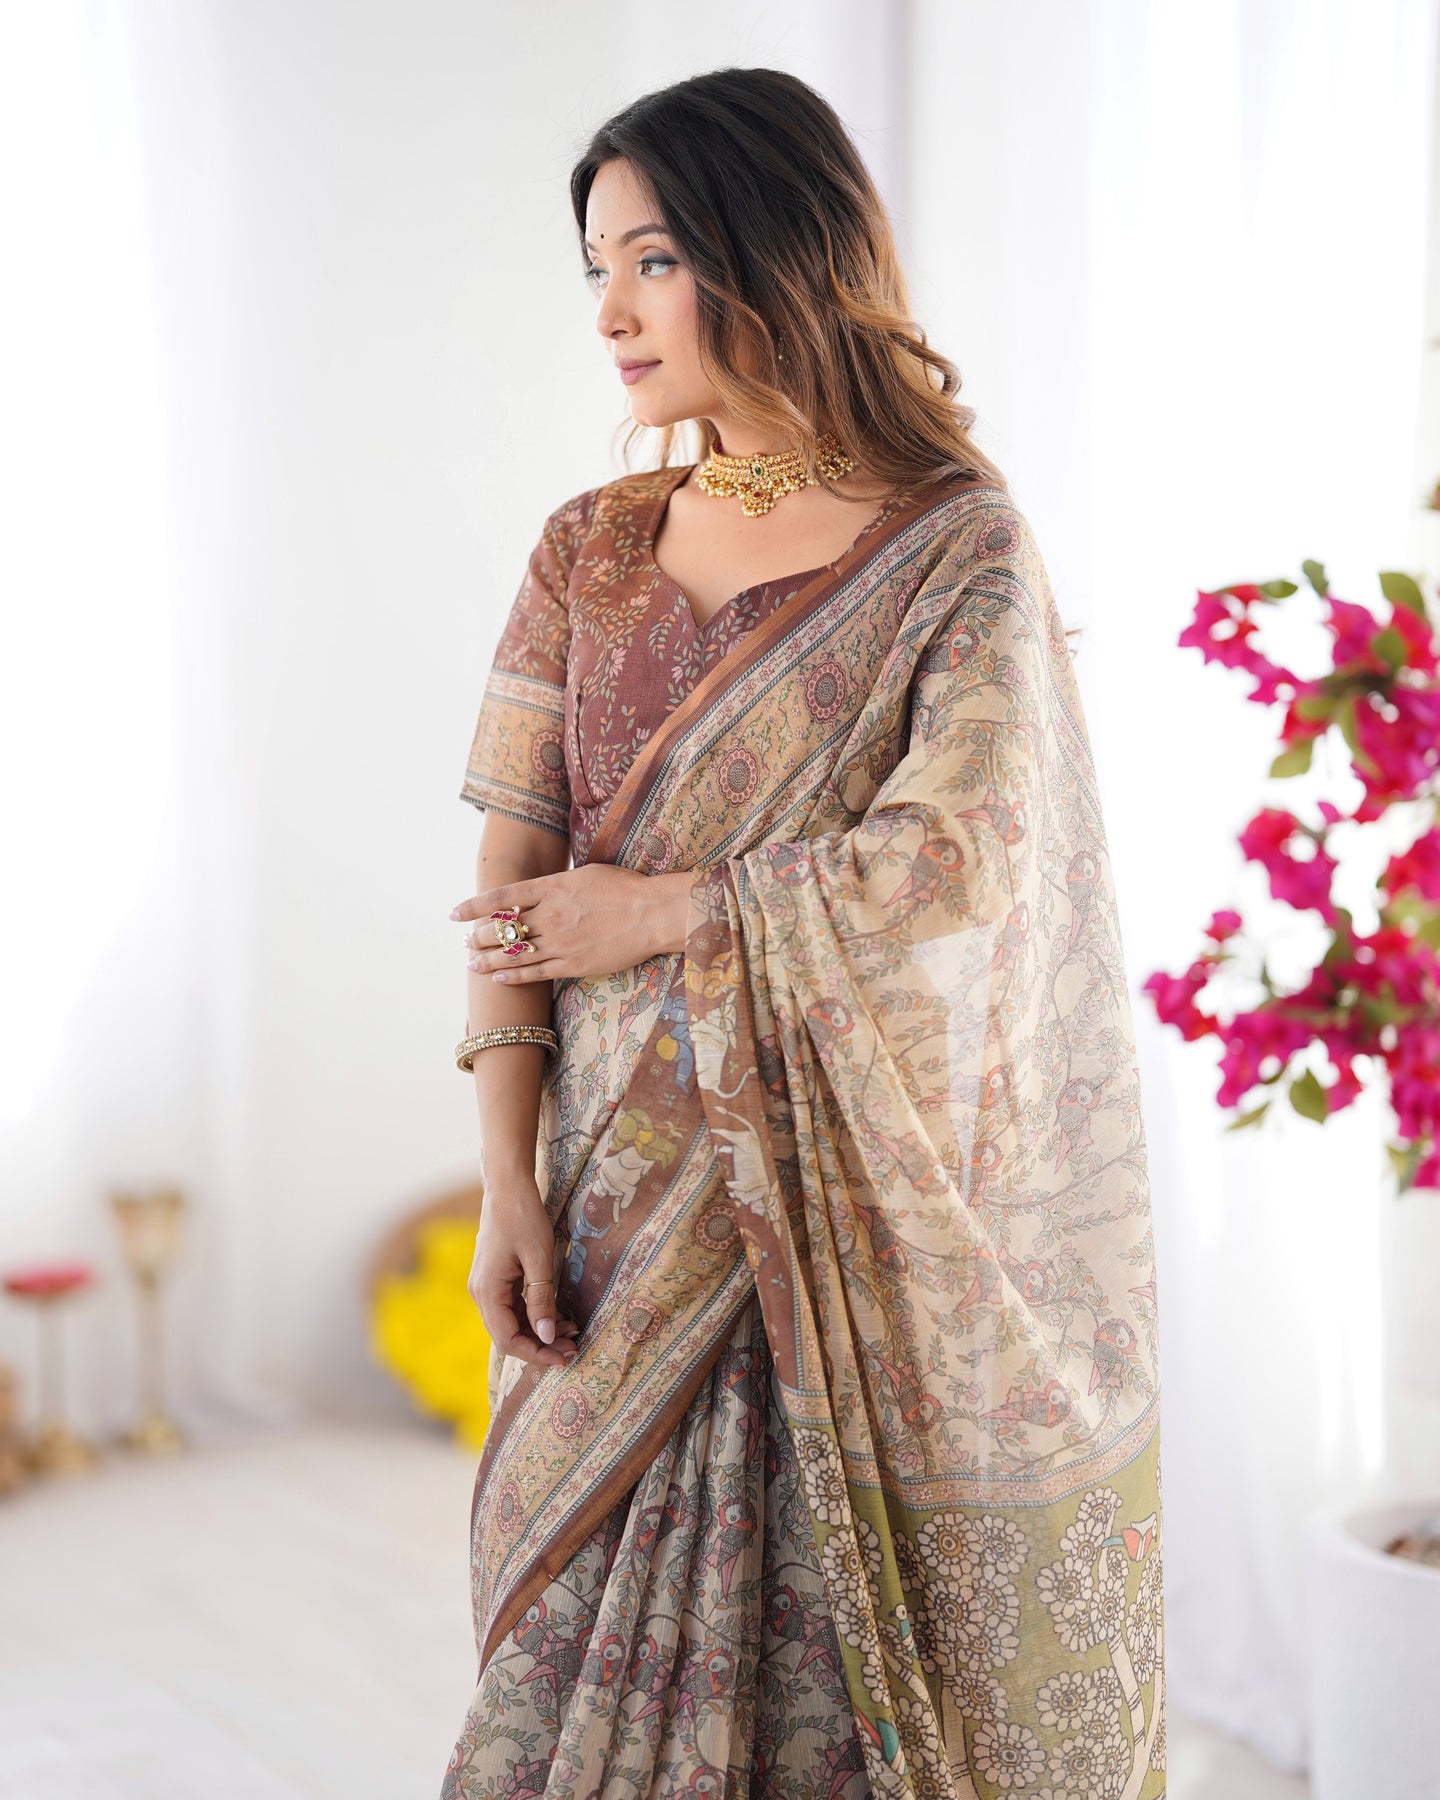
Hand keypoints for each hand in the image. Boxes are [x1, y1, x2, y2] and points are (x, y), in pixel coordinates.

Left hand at [451, 863, 690, 983]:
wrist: (652, 913)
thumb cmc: (624, 888)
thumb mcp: (585, 873)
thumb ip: (557, 884)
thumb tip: (539, 888)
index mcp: (552, 887)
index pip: (501, 897)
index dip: (473, 907)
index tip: (455, 914)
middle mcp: (550, 914)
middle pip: (502, 928)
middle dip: (479, 936)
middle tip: (467, 943)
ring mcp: (560, 941)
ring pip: (513, 954)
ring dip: (488, 960)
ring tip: (472, 963)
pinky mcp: (573, 964)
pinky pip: (535, 973)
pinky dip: (513, 976)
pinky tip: (498, 978)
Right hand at [468, 1175, 578, 1370]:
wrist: (507, 1185)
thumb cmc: (523, 1216)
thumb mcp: (539, 1258)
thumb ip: (542, 1299)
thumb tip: (547, 1337)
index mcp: (487, 1291)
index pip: (507, 1340)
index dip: (535, 1354)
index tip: (563, 1358)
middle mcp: (480, 1293)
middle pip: (508, 1335)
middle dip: (540, 1345)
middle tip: (573, 1347)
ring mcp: (486, 1285)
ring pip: (511, 1322)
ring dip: (538, 1330)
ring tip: (572, 1331)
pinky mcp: (494, 1278)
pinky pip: (512, 1306)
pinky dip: (533, 1314)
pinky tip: (557, 1315)